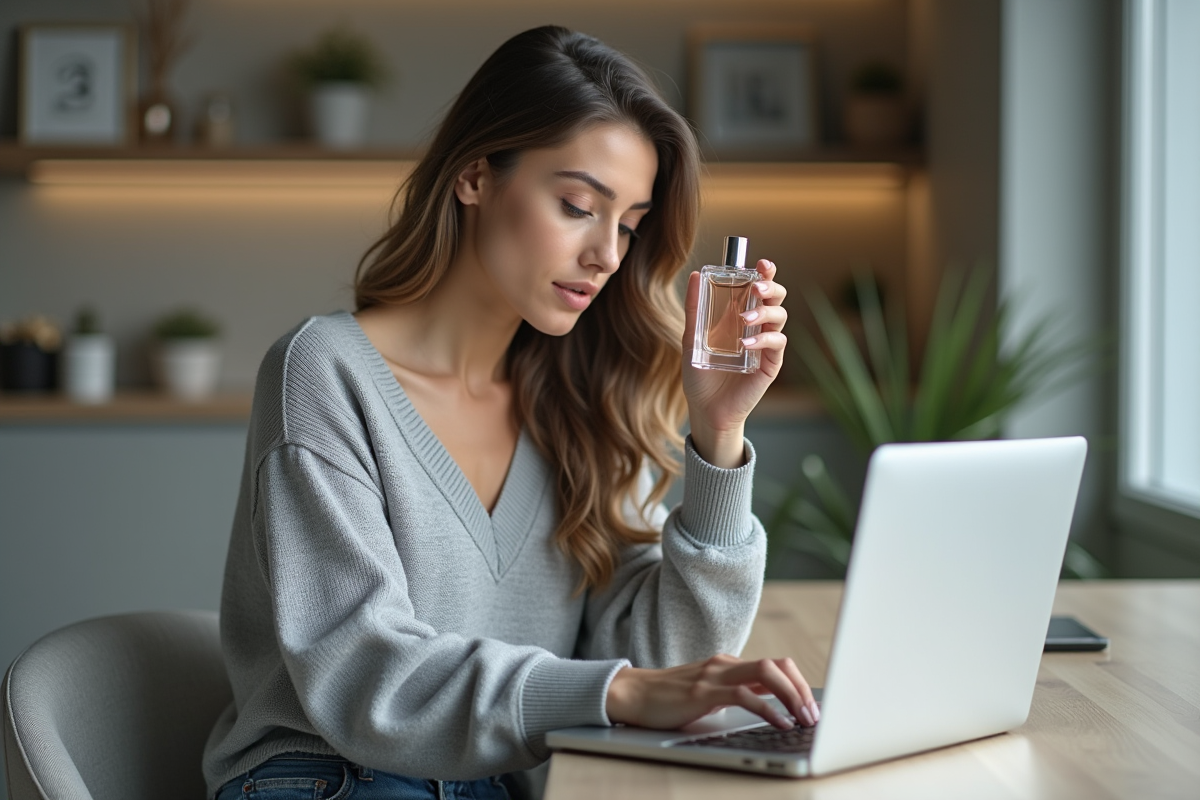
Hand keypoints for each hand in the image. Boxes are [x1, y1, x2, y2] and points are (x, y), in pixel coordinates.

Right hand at [605, 653, 819, 730]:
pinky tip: (779, 724)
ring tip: (803, 720)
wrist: (632, 694)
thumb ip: (734, 695)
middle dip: (803, 690)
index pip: (777, 665)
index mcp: (729, 665)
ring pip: (767, 674)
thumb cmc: (669, 699)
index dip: (800, 685)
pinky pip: (744, 695)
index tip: (812, 708)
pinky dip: (768, 710)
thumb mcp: (709, 695)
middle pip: (779, 666)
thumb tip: (767, 710)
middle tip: (814, 716)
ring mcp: (714, 675)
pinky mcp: (703, 692)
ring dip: (793, 697)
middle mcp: (725, 665)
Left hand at [683, 259, 787, 467]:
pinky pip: (776, 344)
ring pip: (780, 317)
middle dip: (771, 287)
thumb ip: (695, 309)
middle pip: (777, 298)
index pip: (759, 288)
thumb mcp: (692, 338)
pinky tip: (746, 342)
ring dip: (765, 312)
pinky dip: (763, 339)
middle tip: (758, 286)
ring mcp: (766, 345)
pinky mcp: (770, 364)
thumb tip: (697, 275)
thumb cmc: (700, 374)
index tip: (760, 262)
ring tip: (746, 318)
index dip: (765, 273)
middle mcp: (758, 327)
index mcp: (741, 316)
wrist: (705, 409)